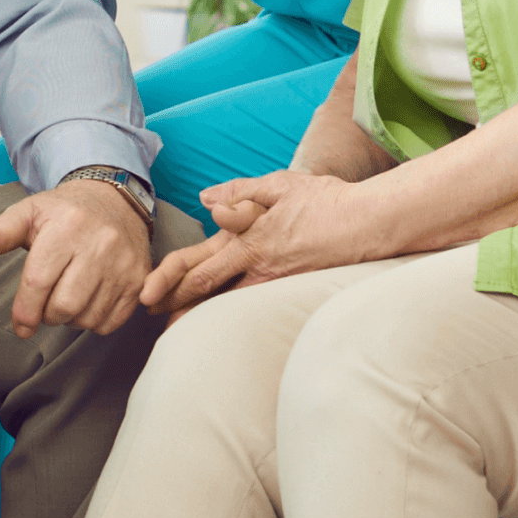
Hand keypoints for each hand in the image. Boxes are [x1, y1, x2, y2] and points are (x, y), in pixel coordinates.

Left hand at [0, 181, 152, 338]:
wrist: (115, 201)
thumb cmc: (64, 212)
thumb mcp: (30, 212)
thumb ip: (1, 231)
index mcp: (67, 227)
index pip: (39, 282)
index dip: (25, 311)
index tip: (21, 325)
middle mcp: (100, 245)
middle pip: (65, 306)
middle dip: (48, 315)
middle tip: (45, 305)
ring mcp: (124, 264)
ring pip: (88, 318)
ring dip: (71, 319)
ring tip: (66, 299)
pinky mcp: (140, 280)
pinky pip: (111, 322)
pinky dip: (94, 322)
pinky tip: (88, 302)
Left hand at [139, 169, 361, 317]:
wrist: (370, 223)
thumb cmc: (325, 200)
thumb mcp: (278, 185)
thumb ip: (240, 193)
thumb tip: (207, 201)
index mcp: (248, 240)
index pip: (199, 267)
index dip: (170, 282)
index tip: (147, 295)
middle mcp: (258, 267)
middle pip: (208, 291)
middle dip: (176, 307)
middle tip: (150, 320)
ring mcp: (277, 282)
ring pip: (230, 304)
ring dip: (201, 317)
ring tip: (177, 331)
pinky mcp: (293, 290)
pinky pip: (255, 306)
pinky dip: (233, 315)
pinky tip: (225, 324)